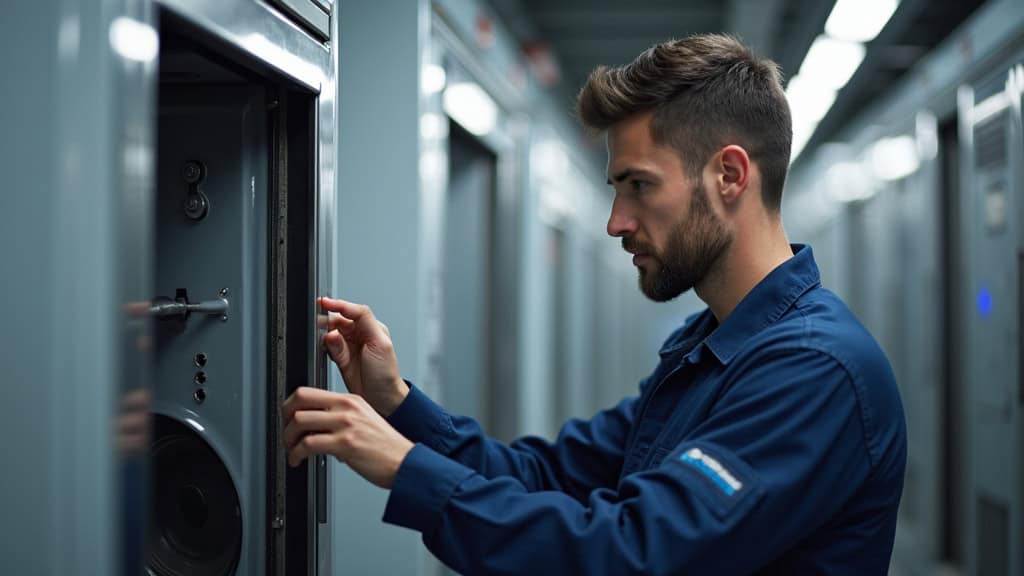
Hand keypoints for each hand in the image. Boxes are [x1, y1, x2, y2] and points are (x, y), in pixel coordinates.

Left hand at [283, 386, 413, 488]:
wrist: (404, 462)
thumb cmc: (385, 446)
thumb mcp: (364, 420)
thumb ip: (342, 416)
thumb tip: (314, 424)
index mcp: (350, 400)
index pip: (308, 392)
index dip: (290, 405)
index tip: (288, 418)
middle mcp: (347, 408)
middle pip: (299, 400)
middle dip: (284, 418)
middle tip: (286, 433)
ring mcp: (346, 424)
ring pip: (299, 421)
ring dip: (288, 439)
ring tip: (292, 450)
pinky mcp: (345, 444)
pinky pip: (308, 444)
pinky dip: (296, 454)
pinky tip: (298, 460)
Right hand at [318, 297, 407, 415]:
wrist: (381, 398)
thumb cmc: (386, 373)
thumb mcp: (381, 343)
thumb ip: (364, 325)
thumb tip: (342, 318)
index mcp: (371, 327)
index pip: (353, 310)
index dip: (338, 304)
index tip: (324, 303)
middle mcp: (359, 334)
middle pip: (338, 320)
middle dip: (329, 323)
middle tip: (322, 327)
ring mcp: (348, 346)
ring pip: (331, 333)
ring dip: (327, 337)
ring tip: (330, 345)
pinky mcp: (339, 358)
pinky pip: (327, 347)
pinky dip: (325, 348)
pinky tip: (328, 352)